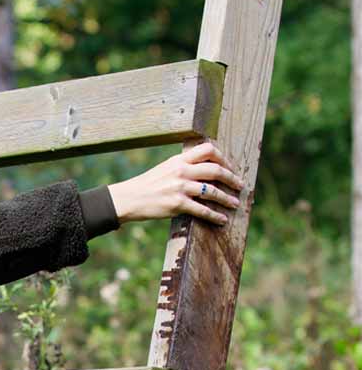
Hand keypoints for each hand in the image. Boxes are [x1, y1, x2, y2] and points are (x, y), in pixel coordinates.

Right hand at [108, 140, 244, 226]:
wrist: (129, 198)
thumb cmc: (148, 185)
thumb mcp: (165, 168)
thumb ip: (183, 167)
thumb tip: (202, 170)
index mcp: (179, 160)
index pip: (208, 149)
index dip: (223, 157)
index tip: (229, 166)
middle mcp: (181, 171)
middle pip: (215, 170)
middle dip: (231, 178)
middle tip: (240, 185)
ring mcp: (180, 188)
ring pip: (212, 191)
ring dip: (226, 198)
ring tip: (235, 203)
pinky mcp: (177, 204)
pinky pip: (202, 210)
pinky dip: (215, 216)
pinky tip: (222, 219)